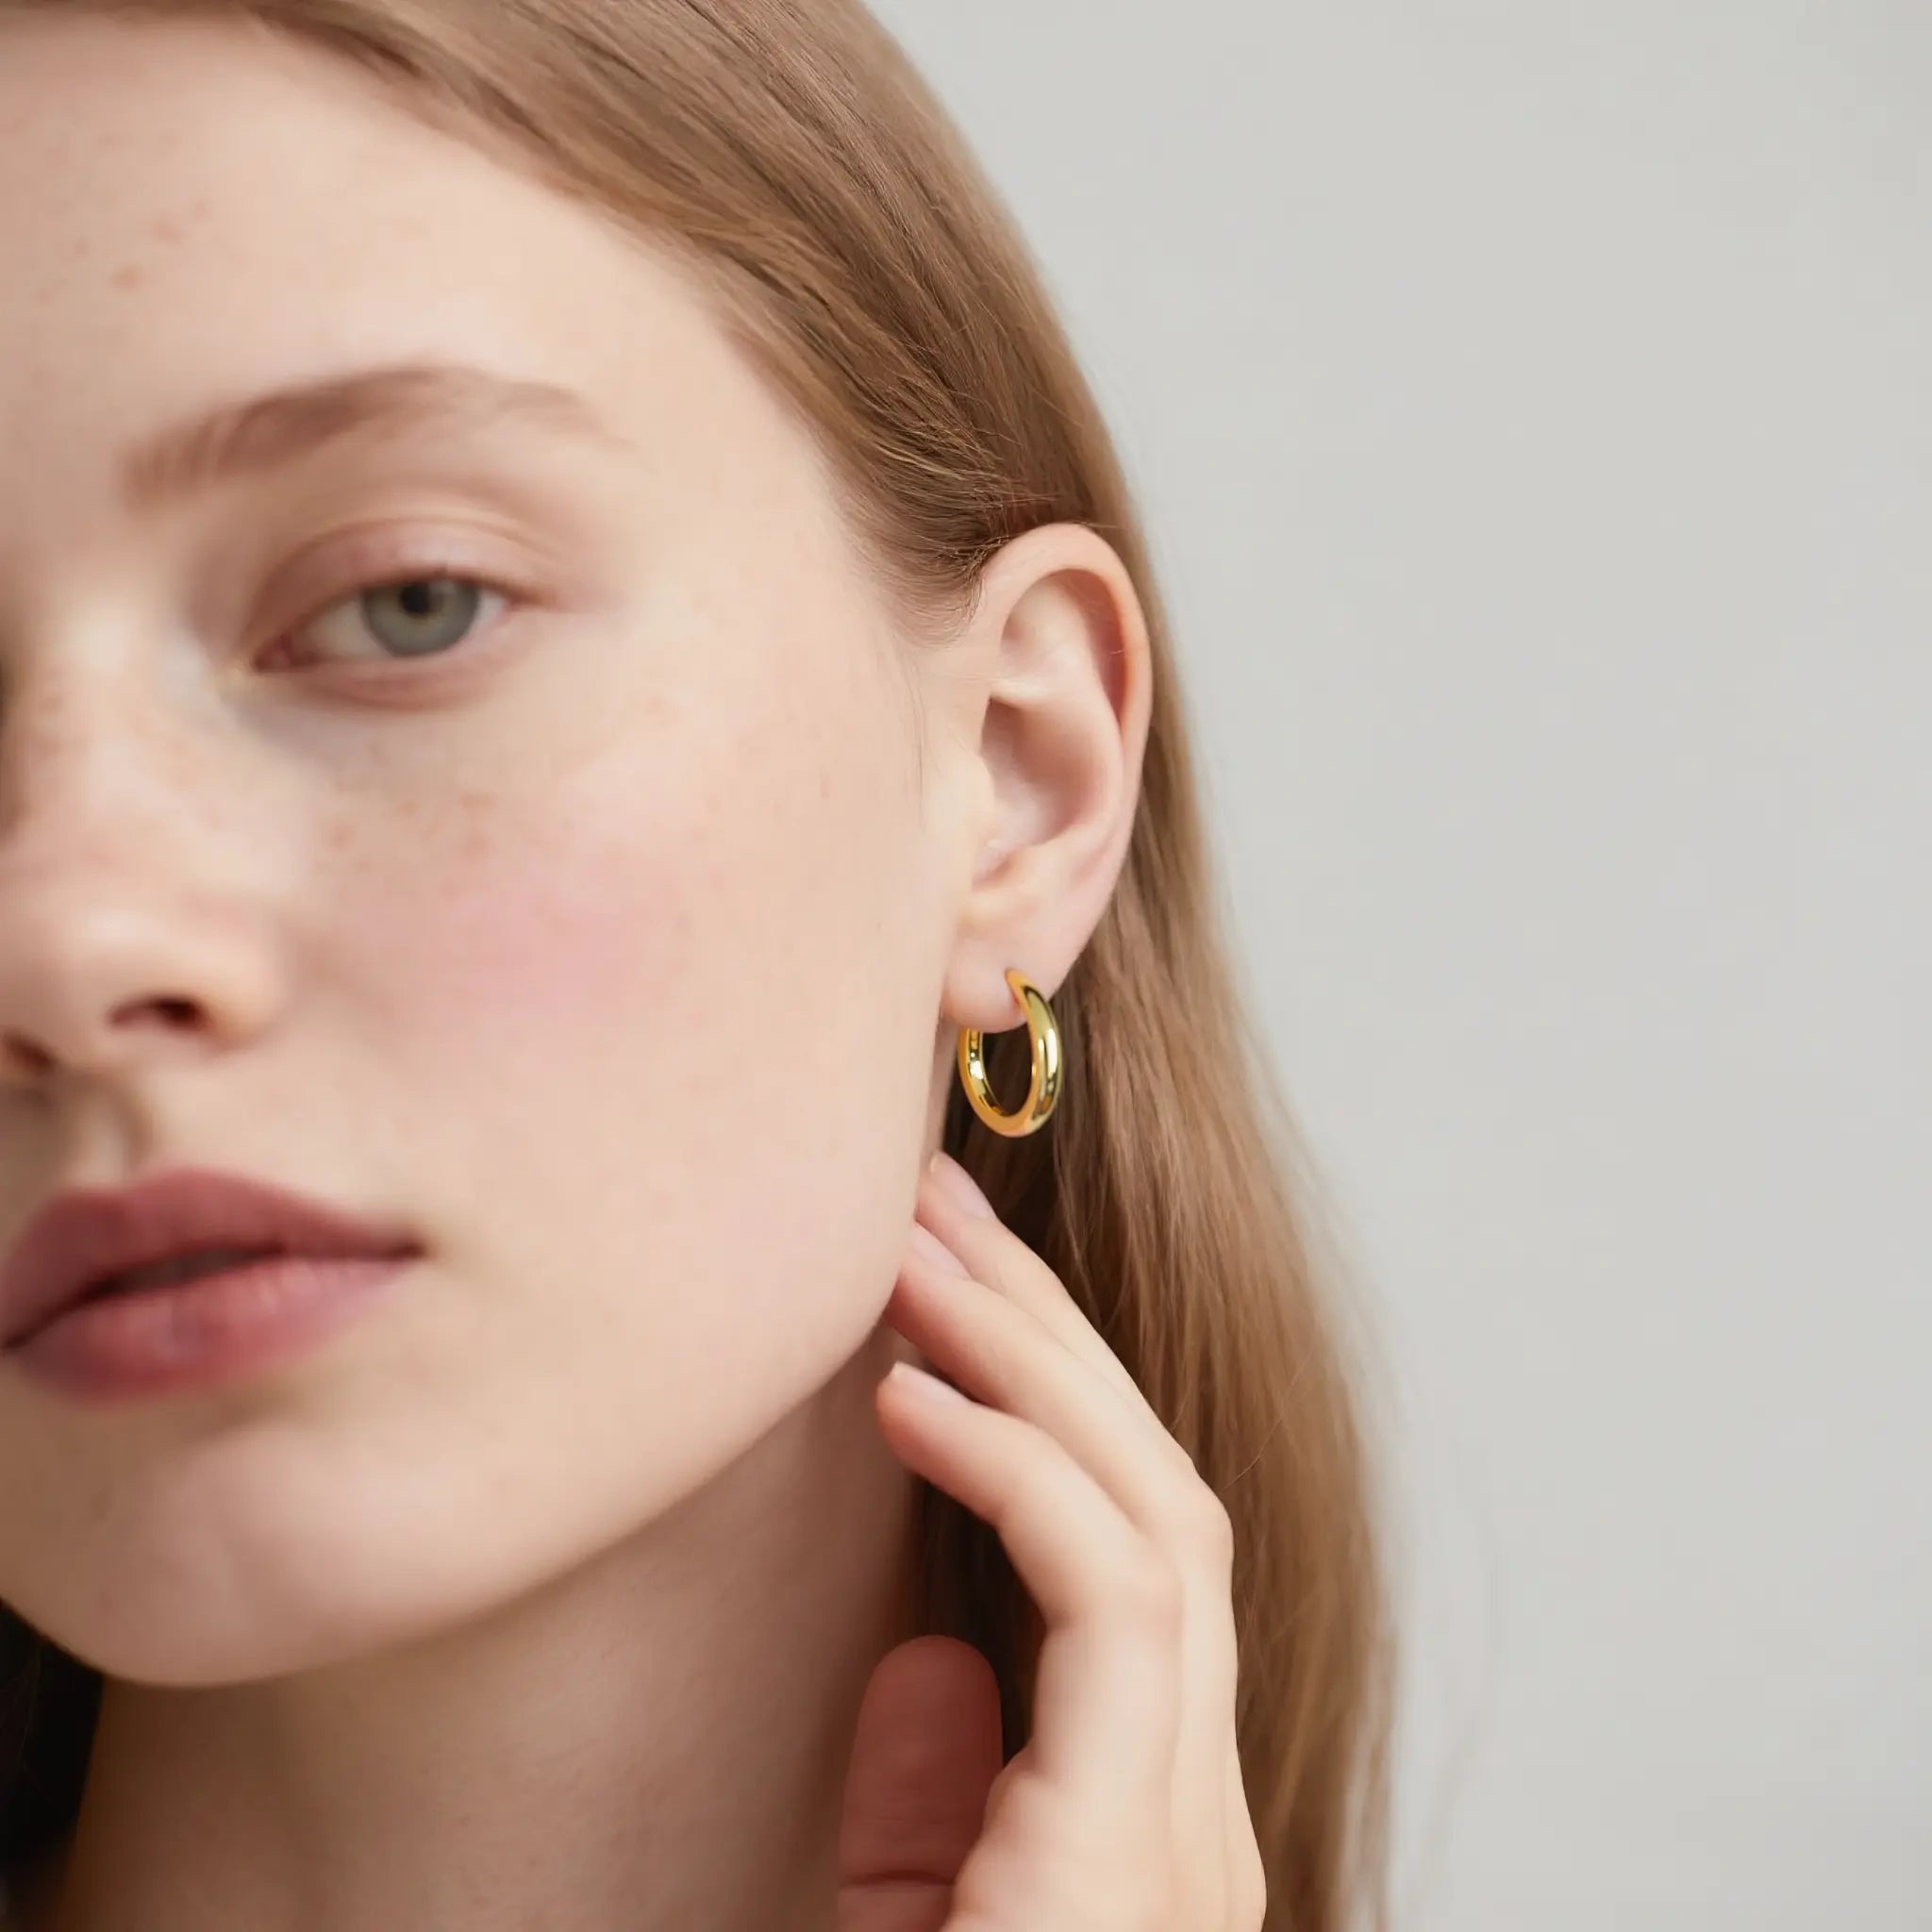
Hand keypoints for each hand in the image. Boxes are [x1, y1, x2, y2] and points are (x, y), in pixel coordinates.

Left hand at [836, 1151, 1267, 1931]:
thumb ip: (936, 1806)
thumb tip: (935, 1653)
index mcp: (1153, 1817)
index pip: (1132, 1547)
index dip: (1043, 1396)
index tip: (942, 1287)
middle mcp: (1198, 1805)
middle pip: (1154, 1494)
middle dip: (1043, 1333)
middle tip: (937, 1205)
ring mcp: (1188, 1829)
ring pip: (1152, 1518)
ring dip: (1032, 1364)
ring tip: (916, 1255)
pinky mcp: (1139, 1853)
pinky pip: (1110, 1606)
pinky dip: (1016, 1478)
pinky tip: (915, 1402)